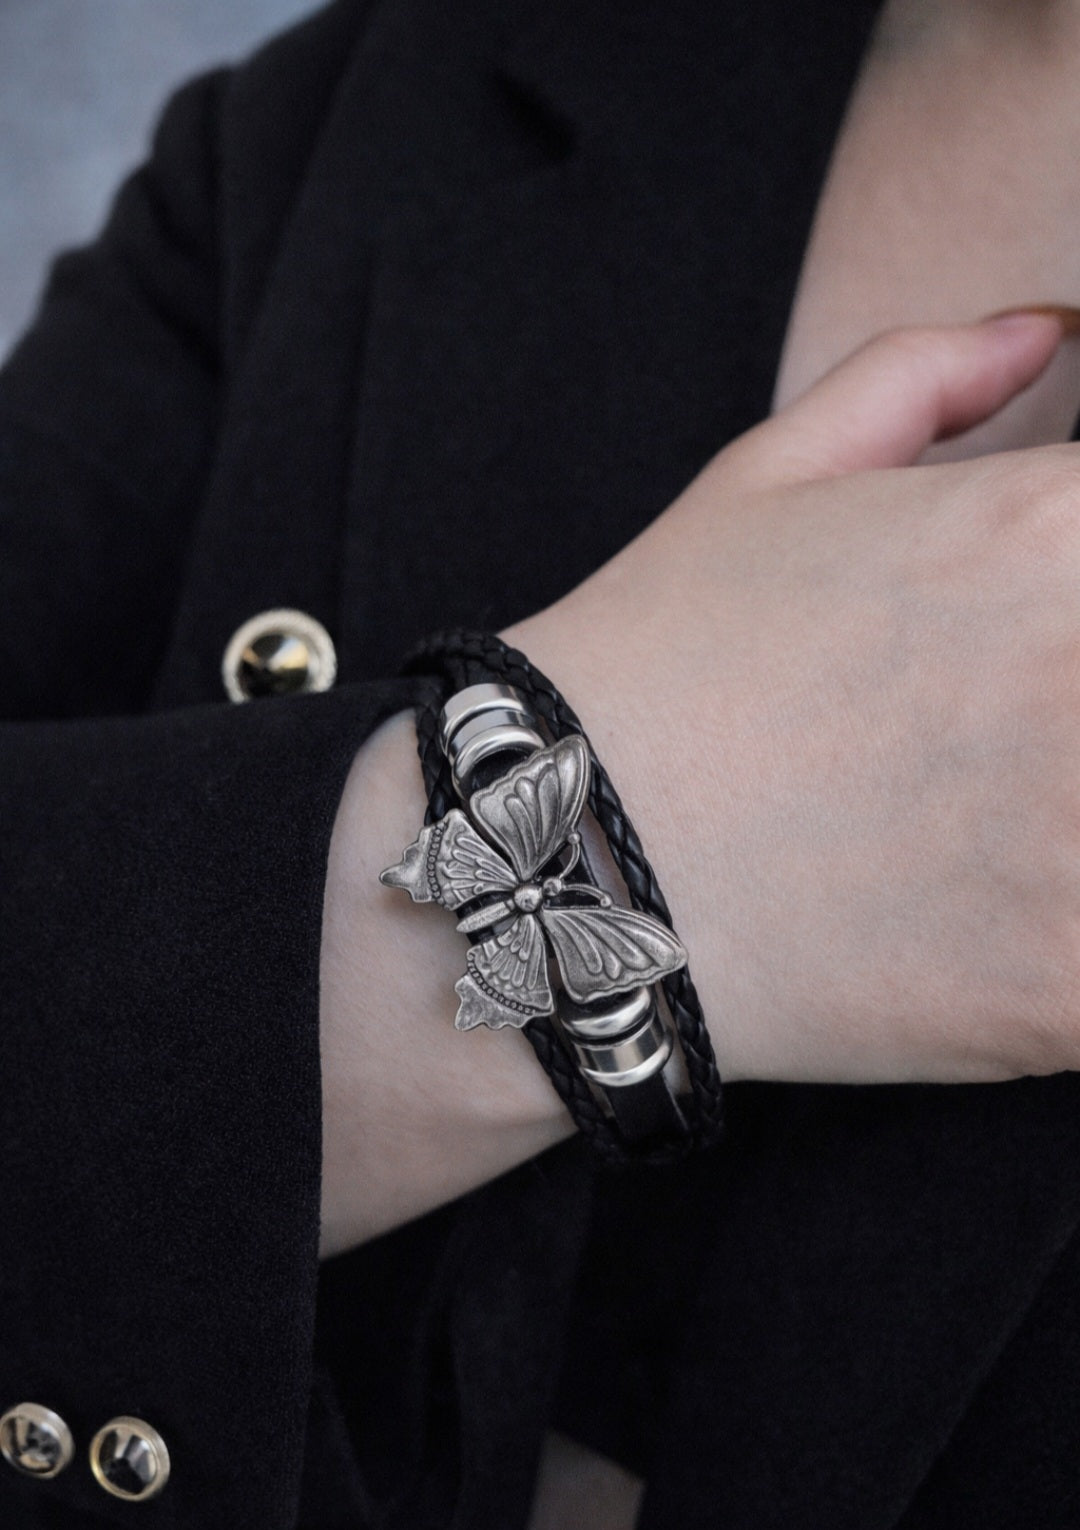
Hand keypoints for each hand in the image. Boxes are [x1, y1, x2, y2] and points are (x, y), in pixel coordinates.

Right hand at [507, 312, 1079, 1085]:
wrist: (559, 865)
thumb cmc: (658, 664)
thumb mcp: (767, 479)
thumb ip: (926, 377)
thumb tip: (1043, 334)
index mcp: (1054, 530)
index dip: (1079, 580)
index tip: (1036, 636)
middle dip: (1076, 697)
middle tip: (1018, 730)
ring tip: (1007, 827)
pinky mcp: (1072, 986)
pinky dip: (1075, 953)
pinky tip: (1002, 930)